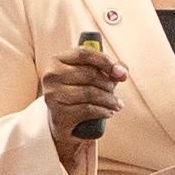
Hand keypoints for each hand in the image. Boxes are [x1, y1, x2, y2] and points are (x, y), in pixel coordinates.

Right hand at [37, 40, 124, 172]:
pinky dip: (103, 111)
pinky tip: (109, 112)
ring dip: (109, 100)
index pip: (84, 53)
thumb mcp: (89, 77)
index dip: (106, 61)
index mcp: (57, 60)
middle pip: (89, 74)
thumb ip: (107, 69)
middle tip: (115, 91)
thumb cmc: (77, 92)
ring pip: (90, 93)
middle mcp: (51, 75)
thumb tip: (122, 72)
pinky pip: (88, 109)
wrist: (60, 120)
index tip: (122, 73)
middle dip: (108, 83)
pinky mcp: (58, 113)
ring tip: (117, 104)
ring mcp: (52, 94)